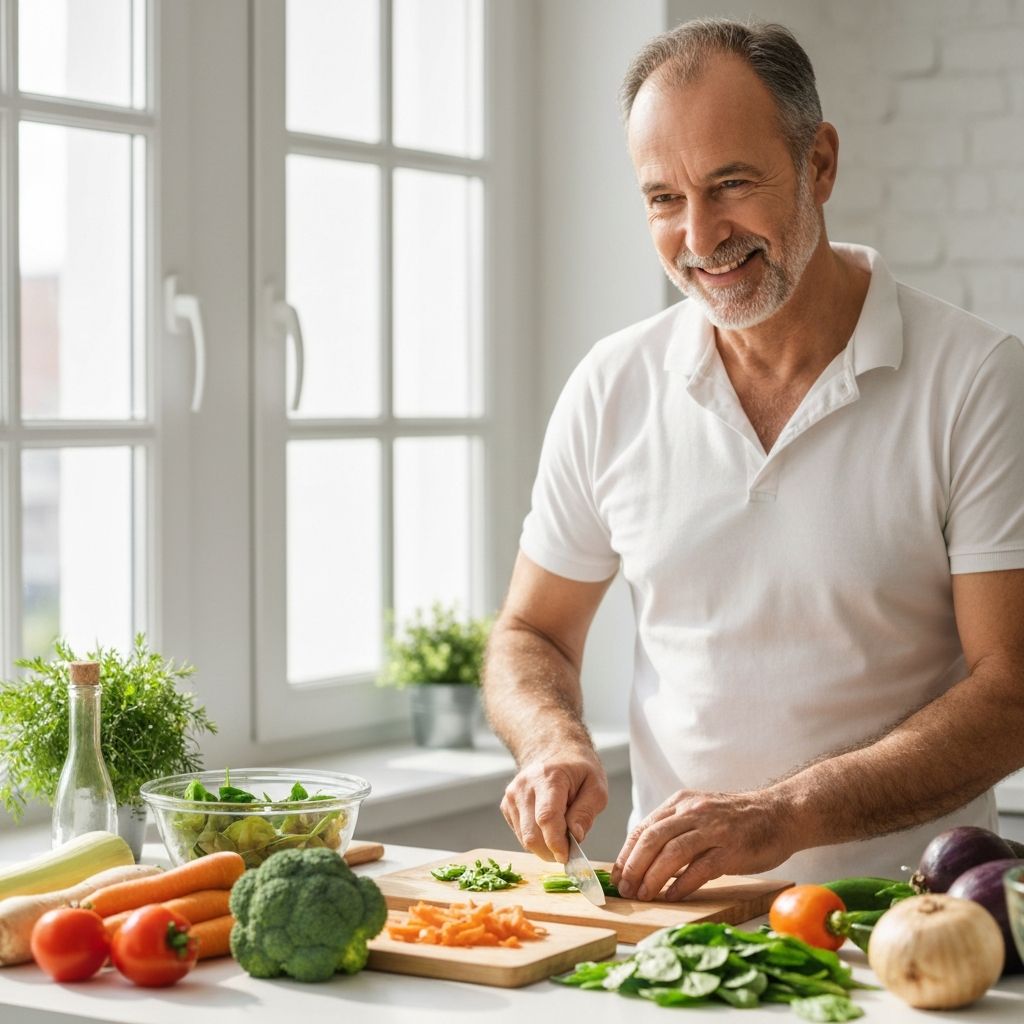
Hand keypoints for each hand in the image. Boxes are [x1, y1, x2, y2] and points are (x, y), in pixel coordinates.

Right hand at [500, 750, 607, 863]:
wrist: (554, 750)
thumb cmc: (578, 769)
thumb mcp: (596, 786)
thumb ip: (586, 812)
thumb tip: (576, 836)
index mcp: (548, 777)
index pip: (546, 817)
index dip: (556, 843)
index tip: (568, 856)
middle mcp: (524, 786)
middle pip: (532, 834)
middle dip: (551, 851)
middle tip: (568, 850)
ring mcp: (512, 795)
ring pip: (524, 838)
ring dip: (544, 847)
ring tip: (561, 833)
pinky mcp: (506, 805)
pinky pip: (520, 834)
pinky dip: (536, 839)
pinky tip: (547, 826)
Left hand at [611, 788, 796, 900]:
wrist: (780, 814)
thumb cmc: (737, 820)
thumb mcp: (699, 813)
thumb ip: (674, 829)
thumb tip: (643, 857)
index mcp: (681, 802)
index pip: (644, 828)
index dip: (627, 854)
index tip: (617, 876)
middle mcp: (693, 812)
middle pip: (653, 839)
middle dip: (634, 867)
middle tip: (626, 889)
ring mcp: (713, 829)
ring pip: (672, 853)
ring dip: (653, 877)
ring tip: (644, 895)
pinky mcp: (732, 848)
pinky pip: (701, 868)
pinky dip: (682, 884)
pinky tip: (672, 896)